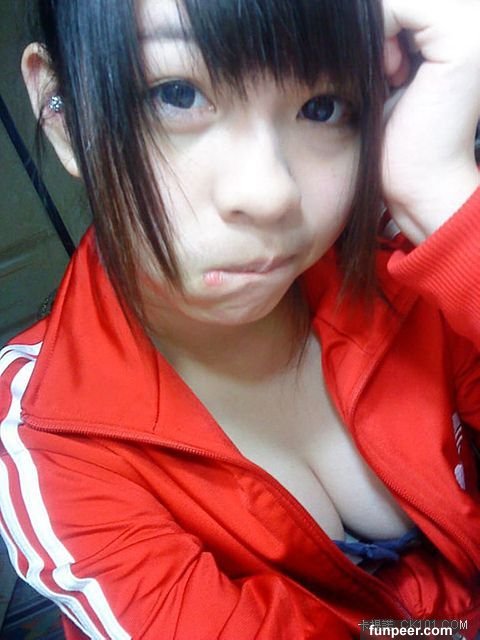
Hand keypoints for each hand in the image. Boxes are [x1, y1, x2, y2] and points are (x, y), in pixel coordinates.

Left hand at [382, 0, 479, 243]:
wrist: (420, 182)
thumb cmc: (400, 138)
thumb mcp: (391, 70)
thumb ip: (388, 34)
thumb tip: (358, 8)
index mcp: (459, 27)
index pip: (404, 2)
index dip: (382, 24)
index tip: (384, 69)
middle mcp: (473, 17)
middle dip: (380, 25)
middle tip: (386, 72)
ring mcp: (473, 23)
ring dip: (379, 31)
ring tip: (389, 75)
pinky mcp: (461, 37)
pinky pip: (398, 5)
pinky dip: (379, 34)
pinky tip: (390, 73)